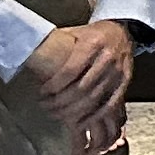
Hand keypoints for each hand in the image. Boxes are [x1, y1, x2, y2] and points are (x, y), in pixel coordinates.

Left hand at [23, 19, 137, 132]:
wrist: (123, 32)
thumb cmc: (92, 34)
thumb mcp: (74, 33)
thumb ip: (57, 44)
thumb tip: (29, 56)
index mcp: (92, 43)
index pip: (70, 71)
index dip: (53, 86)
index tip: (41, 93)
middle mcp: (107, 58)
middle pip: (81, 89)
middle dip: (59, 102)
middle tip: (45, 106)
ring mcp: (118, 73)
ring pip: (93, 100)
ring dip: (72, 112)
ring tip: (56, 114)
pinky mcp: (125, 84)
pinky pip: (108, 106)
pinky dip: (92, 117)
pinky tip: (78, 123)